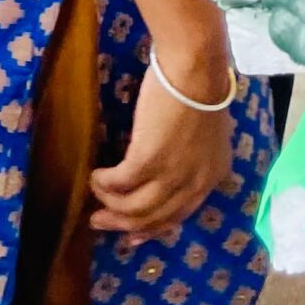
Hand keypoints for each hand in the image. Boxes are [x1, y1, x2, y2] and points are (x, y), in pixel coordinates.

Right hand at [89, 55, 234, 239]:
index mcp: (212, 176)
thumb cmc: (200, 90)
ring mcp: (172, 174)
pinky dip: (103, 183)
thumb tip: (169, 170)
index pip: (179, 215)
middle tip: (99, 222)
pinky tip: (94, 175)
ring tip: (93, 197)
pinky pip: (118, 184)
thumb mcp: (206, 135)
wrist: (195, 68)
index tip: (133, 236)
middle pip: (154, 217)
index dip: (153, 228)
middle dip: (123, 224)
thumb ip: (194, 158)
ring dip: (109, 207)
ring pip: (133, 208)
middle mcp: (194, 182)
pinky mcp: (148, 161)